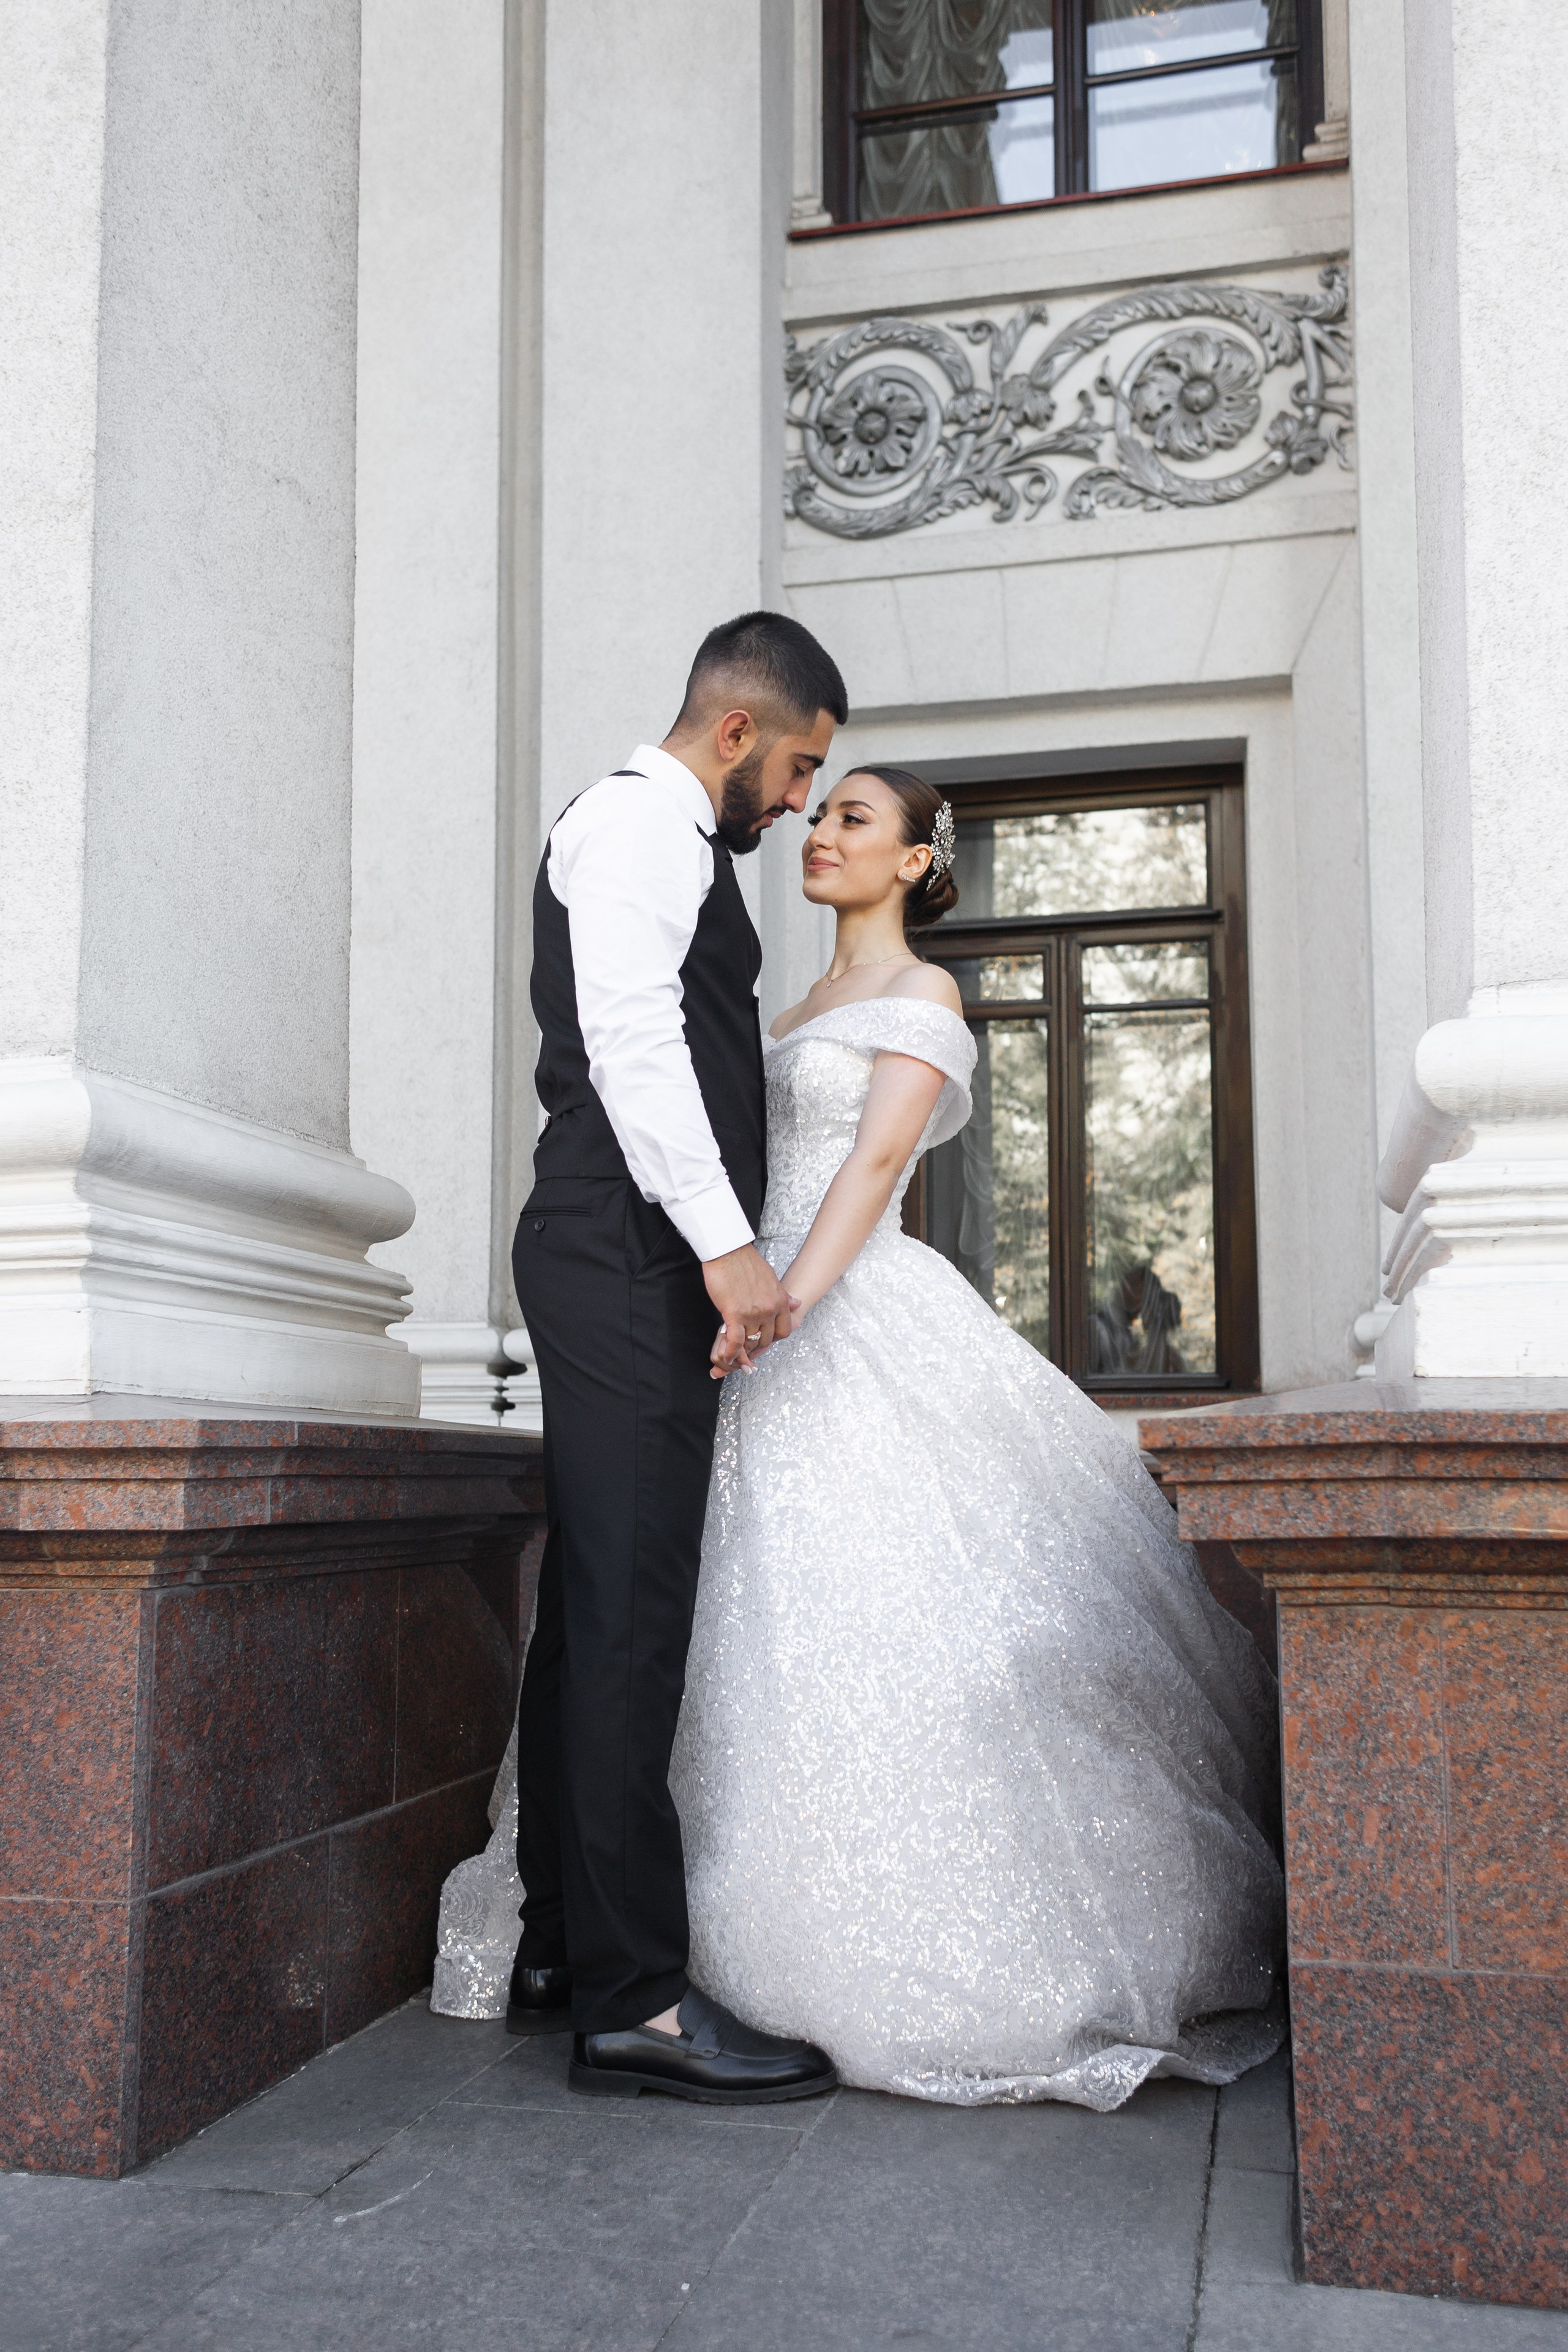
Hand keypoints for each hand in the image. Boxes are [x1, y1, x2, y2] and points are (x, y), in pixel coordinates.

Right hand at [703, 1244, 798, 1377]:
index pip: (784, 1330)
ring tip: (734, 1358)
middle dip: (756, 1348)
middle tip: (746, 1353)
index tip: (764, 1342)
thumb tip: (796, 1303)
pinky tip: (727, 1357)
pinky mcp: (734, 1314)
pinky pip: (735, 1341)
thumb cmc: (746, 1262)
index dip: (774, 1340)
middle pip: (766, 1339)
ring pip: (750, 1342)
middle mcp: (770, 1309)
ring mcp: (753, 1313)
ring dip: (742, 1353)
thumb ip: (783, 1295)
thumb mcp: (771, 1279)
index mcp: (780, 1301)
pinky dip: (731, 1352)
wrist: (728, 1251)